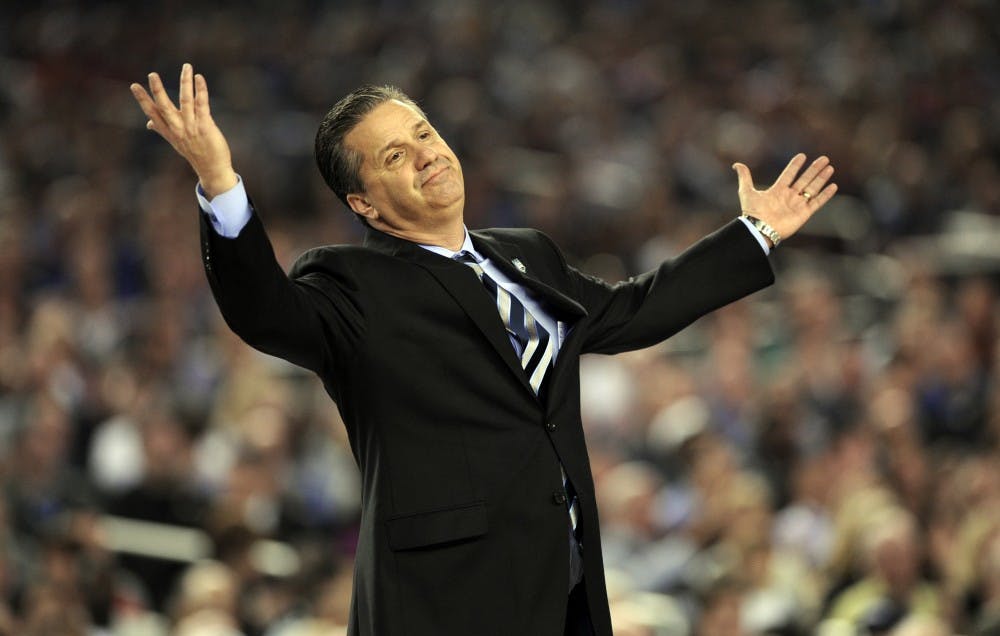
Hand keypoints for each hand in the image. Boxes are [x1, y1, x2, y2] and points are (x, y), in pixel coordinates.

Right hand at [131, 63, 236, 197]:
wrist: (212, 170)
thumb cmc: (195, 153)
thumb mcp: (175, 142)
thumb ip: (162, 129)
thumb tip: (149, 123)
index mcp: (169, 131)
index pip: (152, 113)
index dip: (143, 100)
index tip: (134, 86)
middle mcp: (178, 129)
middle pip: (164, 107)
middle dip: (157, 90)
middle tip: (152, 75)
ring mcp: (191, 127)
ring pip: (185, 100)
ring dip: (185, 82)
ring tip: (186, 67)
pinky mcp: (205, 126)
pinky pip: (202, 104)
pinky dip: (200, 90)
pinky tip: (199, 78)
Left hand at [732, 154, 836, 244]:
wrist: (759, 228)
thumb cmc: (752, 212)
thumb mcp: (746, 191)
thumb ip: (744, 177)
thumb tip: (736, 164)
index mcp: (777, 190)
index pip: (789, 174)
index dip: (795, 165)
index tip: (802, 156)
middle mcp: (789, 196)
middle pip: (804, 179)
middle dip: (814, 169)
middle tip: (824, 159)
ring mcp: (797, 204)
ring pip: (812, 188)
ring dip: (821, 178)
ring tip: (830, 168)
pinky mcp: (804, 213)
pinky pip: (817, 202)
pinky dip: (825, 195)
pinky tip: (833, 186)